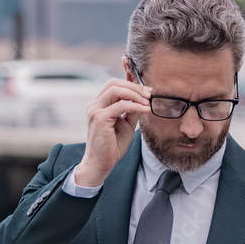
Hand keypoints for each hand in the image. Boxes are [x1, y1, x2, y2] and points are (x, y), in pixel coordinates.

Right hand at [74, 66, 151, 186]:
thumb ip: (132, 110)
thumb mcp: (126, 124)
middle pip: (114, 83)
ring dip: (135, 93)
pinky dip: (135, 105)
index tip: (147, 86)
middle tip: (150, 93)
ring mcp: (95, 110)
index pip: (113, 84)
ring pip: (116, 89)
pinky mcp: (99, 118)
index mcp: (99, 104)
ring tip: (148, 101)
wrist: (101, 163)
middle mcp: (95, 104)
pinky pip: (120, 105)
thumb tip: (144, 98)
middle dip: (134, 86)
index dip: (129, 79)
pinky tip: (145, 109)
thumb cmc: (112, 145)